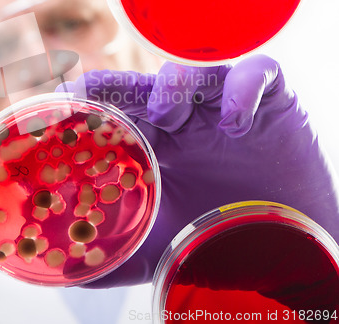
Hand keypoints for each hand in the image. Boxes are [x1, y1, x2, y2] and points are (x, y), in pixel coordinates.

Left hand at [59, 55, 338, 296]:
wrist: (284, 244)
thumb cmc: (218, 235)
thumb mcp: (161, 245)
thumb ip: (119, 253)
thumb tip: (70, 273)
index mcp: (156, 142)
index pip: (117, 111)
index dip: (89, 104)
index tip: (60, 103)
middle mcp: (184, 118)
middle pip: (143, 86)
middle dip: (116, 85)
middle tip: (88, 88)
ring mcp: (221, 104)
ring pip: (192, 73)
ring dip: (173, 88)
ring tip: (164, 116)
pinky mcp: (268, 100)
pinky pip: (256, 72)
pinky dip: (242, 89)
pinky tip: (233, 125)